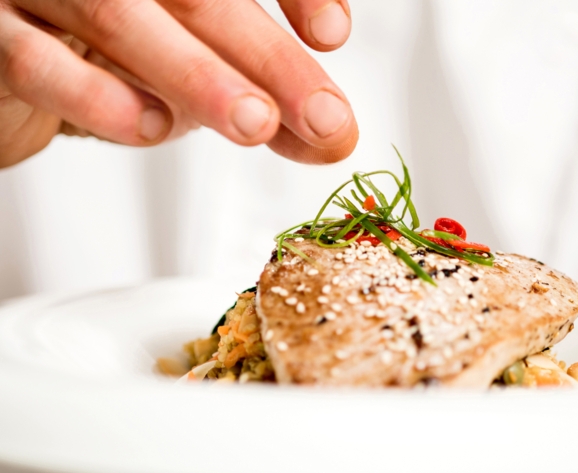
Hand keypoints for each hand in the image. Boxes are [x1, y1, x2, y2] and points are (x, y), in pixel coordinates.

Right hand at [0, 0, 357, 167]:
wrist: (12, 62)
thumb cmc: (115, 59)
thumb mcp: (199, 70)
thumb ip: (264, 98)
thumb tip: (334, 142)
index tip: (332, 35)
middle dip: (268, 58)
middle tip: (323, 117)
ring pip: (119, 15)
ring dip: (197, 76)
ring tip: (255, 125)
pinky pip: (37, 61)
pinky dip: (98, 96)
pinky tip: (152, 127)